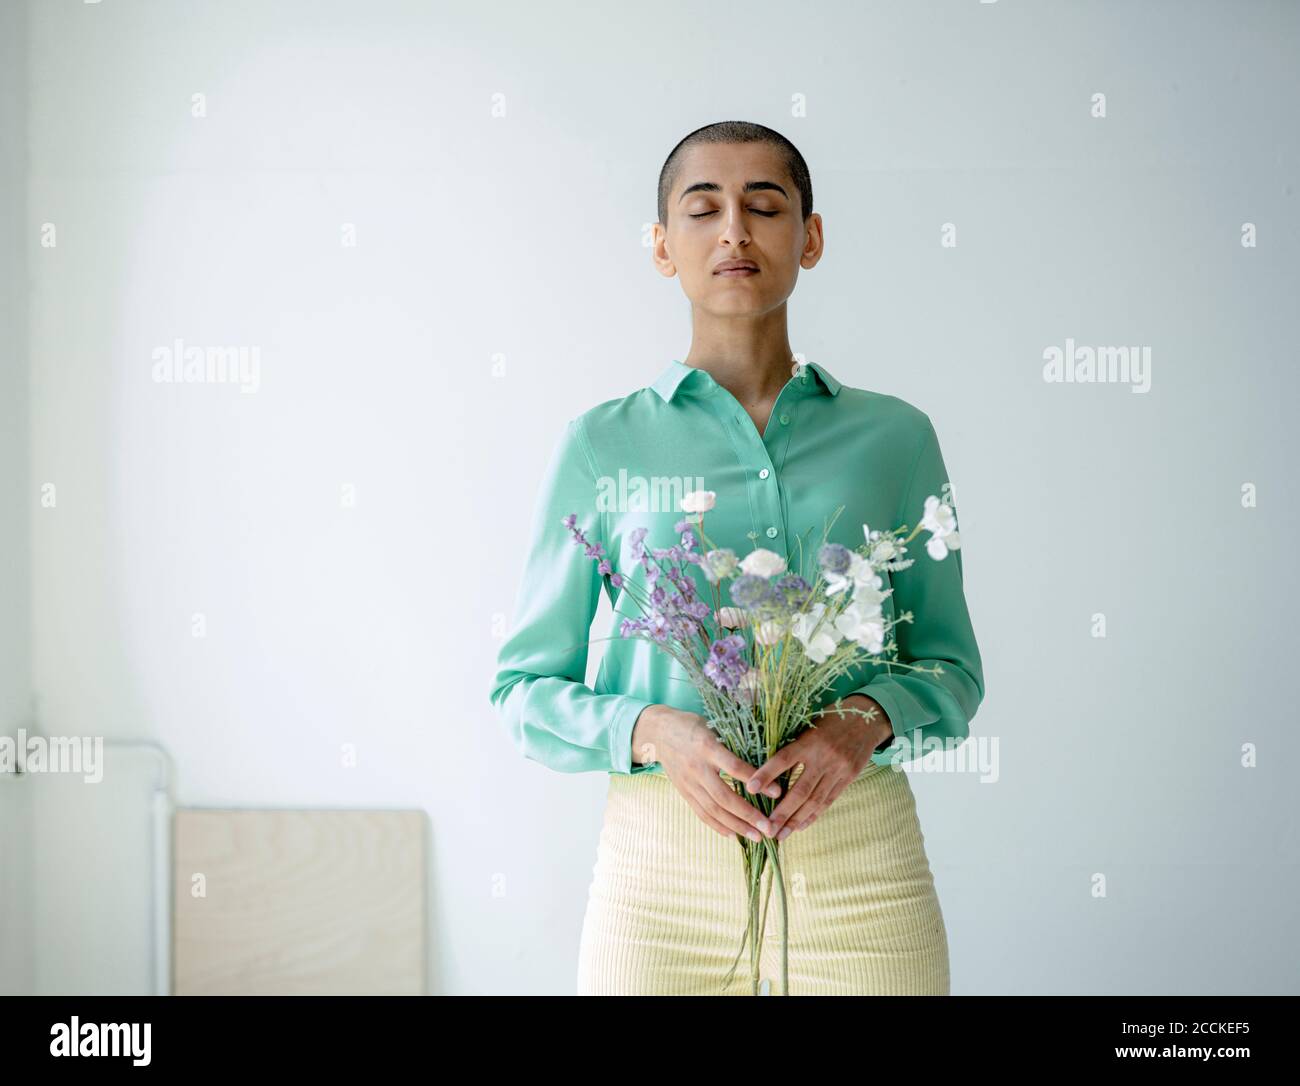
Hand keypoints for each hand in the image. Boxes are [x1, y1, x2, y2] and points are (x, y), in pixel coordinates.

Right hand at [632, 705, 781, 840]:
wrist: (658, 732)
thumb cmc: (692, 726)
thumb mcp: (713, 726)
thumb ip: (733, 744)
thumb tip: (765, 762)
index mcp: (707, 746)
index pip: (735, 768)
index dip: (757, 782)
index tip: (777, 793)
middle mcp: (697, 767)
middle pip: (724, 797)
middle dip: (748, 815)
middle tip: (768, 829)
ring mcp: (688, 782)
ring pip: (713, 809)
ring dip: (736, 826)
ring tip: (756, 836)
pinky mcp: (683, 792)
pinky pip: (701, 813)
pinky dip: (718, 826)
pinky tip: (734, 835)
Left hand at [744, 695, 892, 840]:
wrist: (865, 721)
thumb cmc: (828, 722)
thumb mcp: (808, 728)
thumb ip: (791, 748)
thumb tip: (766, 773)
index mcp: (808, 741)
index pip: (784, 759)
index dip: (766, 774)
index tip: (750, 788)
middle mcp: (823, 757)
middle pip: (800, 790)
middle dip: (782, 812)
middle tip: (766, 829)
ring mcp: (838, 770)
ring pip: (814, 800)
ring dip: (796, 820)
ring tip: (780, 835)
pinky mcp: (848, 778)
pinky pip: (828, 801)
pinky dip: (813, 815)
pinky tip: (800, 826)